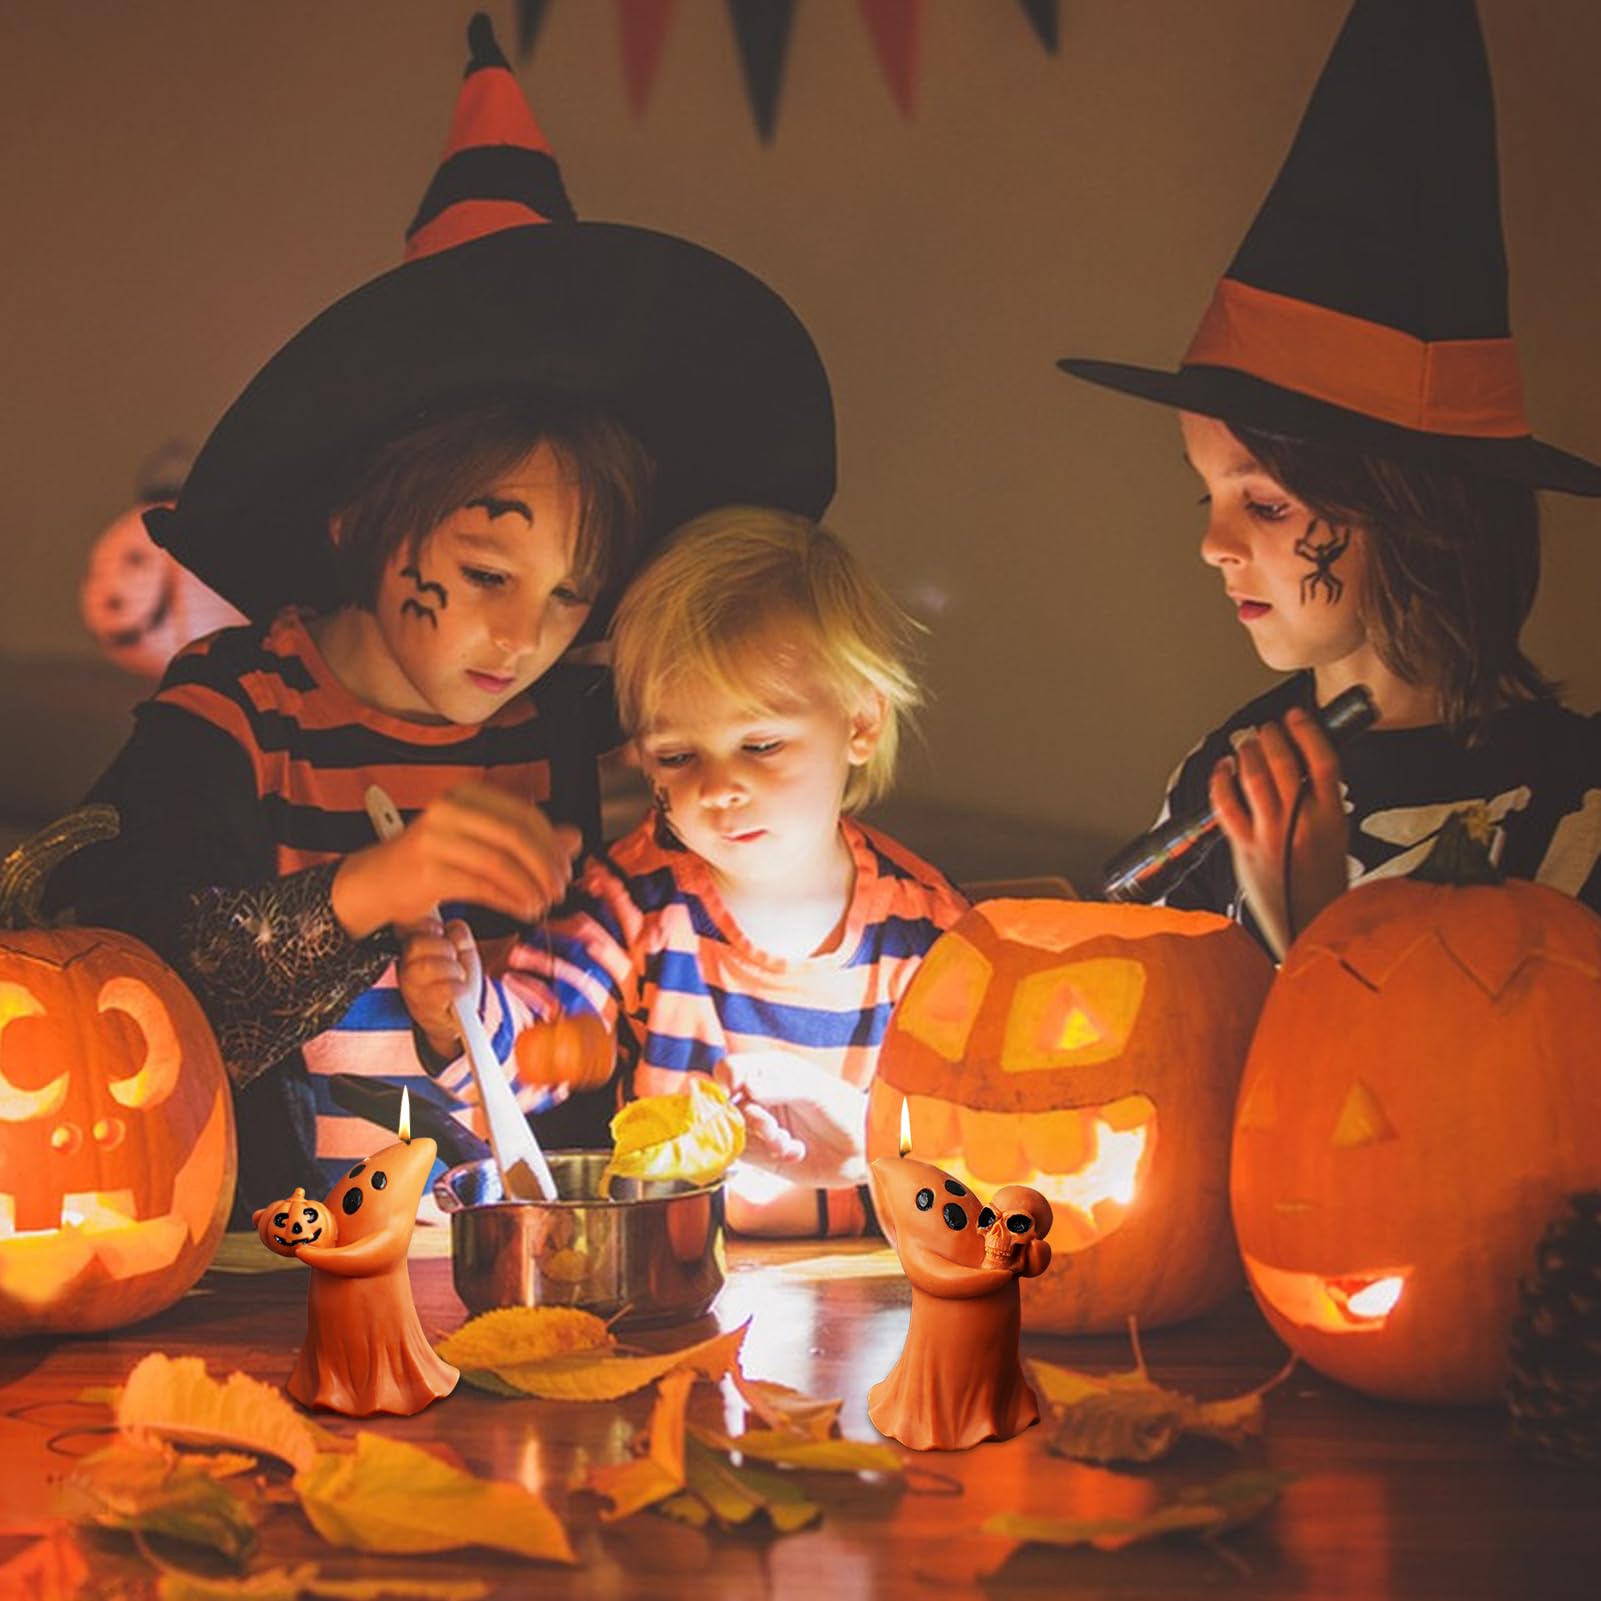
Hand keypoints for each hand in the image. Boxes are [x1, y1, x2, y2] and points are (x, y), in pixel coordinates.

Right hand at [332, 782, 580, 937]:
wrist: (375, 883)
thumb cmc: (430, 861)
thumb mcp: (480, 843)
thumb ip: (527, 838)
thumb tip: (574, 838)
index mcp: (466, 794)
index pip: (524, 814)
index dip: (552, 843)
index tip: (567, 867)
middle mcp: (450, 809)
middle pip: (516, 836)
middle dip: (546, 866)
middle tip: (560, 889)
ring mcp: (436, 838)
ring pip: (501, 863)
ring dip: (530, 888)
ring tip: (542, 904)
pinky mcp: (429, 869)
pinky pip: (483, 886)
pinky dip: (510, 900)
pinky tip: (523, 910)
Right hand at [397, 917, 481, 1059]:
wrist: (457, 1019)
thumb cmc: (456, 980)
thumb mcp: (462, 950)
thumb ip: (458, 934)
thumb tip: (452, 928)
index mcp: (412, 950)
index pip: (410, 928)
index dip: (428, 926)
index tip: (441, 932)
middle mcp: (406, 969)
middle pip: (418, 945)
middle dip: (444, 948)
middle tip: (454, 959)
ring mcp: (413, 990)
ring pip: (429, 966)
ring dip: (453, 969)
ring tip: (458, 977)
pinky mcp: (427, 1009)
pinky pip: (445, 990)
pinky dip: (459, 987)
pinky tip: (461, 990)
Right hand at [715, 1052, 868, 1189]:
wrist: (865, 1149)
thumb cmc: (845, 1109)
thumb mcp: (814, 1091)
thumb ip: (779, 1087)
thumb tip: (746, 1087)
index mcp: (770, 1070)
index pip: (729, 1069)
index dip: (725, 1083)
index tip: (734, 1097)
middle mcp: (760, 1095)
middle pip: (727, 1104)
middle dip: (749, 1119)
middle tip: (772, 1128)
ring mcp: (760, 1124)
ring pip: (734, 1131)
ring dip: (761, 1139)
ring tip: (789, 1143)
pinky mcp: (764, 1153)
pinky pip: (745, 1155)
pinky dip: (766, 1156)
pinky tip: (794, 1153)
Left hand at [1209, 705, 1348, 958]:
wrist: (1308, 923)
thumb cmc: (1321, 884)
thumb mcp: (1337, 837)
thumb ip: (1321, 802)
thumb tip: (1303, 766)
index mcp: (1331, 818)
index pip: (1323, 761)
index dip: (1308, 731)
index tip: (1296, 716)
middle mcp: (1301, 823)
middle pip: (1284, 764)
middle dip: (1271, 737)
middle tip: (1266, 729)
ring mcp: (1270, 835)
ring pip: (1255, 778)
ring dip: (1247, 753)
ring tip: (1246, 744)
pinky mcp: (1244, 848)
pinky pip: (1226, 804)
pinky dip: (1221, 780)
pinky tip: (1222, 769)